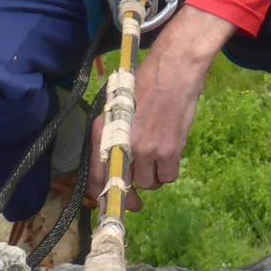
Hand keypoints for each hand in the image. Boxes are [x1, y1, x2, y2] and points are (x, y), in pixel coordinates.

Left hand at [89, 6, 234, 197]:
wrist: (174, 69)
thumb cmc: (145, 82)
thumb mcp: (116, 106)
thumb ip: (112, 133)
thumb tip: (113, 160)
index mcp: (104, 133)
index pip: (97, 177)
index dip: (102, 195)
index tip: (110, 201)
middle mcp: (122, 145)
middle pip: (126, 185)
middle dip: (131, 194)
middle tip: (136, 200)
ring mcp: (147, 149)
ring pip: (148, 183)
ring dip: (152, 177)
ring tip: (156, 162)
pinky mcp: (169, 150)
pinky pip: (168, 176)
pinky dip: (169, 171)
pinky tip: (169, 159)